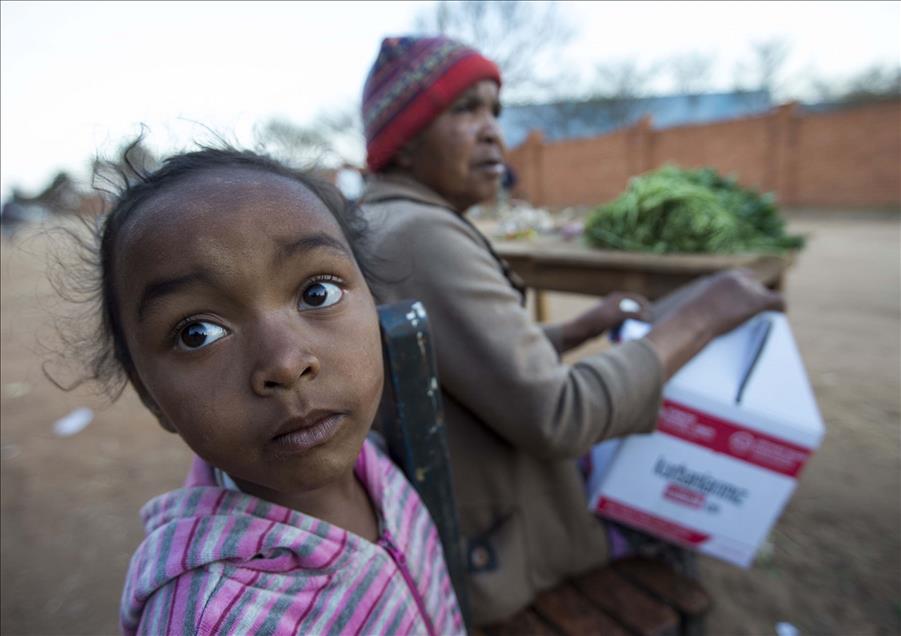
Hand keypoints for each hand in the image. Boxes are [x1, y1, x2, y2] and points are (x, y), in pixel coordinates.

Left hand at [561, 292, 650, 350]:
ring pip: (628, 317)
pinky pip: (621, 324)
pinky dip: (626, 329)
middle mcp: (615, 303)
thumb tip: (648, 316)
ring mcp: (611, 312)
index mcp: (617, 297)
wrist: (582, 330)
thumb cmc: (599, 320)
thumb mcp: (618, 316)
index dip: (646, 306)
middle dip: (642, 316)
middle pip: (633, 308)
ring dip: (634, 323)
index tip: (652, 315)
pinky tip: (630, 336)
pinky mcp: (608, 322)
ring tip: (641, 331)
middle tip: (649, 324)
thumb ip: (634, 315)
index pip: (636, 299)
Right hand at [646, 269, 783, 379]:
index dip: (742, 293)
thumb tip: (668, 324)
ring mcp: (747, 289)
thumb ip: (689, 310)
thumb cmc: (681, 323)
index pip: (740, 278)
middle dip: (753, 299)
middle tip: (749, 317)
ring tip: (759, 322)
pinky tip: (777, 318)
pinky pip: (778, 302)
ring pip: (765, 296)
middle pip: (754, 284)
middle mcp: (735, 278)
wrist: (689, 324)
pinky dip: (779, 310)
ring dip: (762, 308)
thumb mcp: (683, 311)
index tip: (739, 306)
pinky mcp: (756, 302)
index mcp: (719, 279)